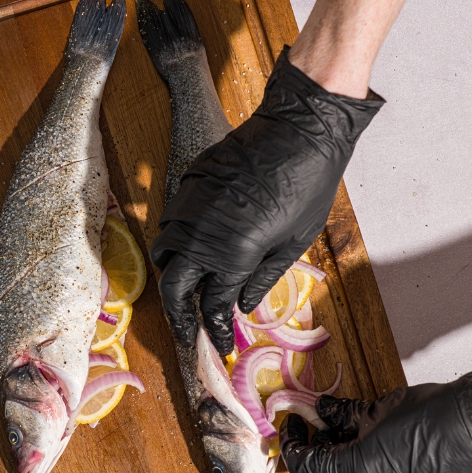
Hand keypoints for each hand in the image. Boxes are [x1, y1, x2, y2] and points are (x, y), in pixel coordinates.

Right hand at [147, 48, 382, 354]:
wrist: (298, 129)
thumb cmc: (307, 187)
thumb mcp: (294, 243)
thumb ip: (262, 277)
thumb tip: (242, 304)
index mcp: (231, 255)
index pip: (212, 305)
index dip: (216, 329)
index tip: (220, 344)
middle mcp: (200, 233)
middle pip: (174, 286)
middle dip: (179, 315)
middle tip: (190, 331)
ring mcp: (189, 204)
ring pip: (164, 250)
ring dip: (174, 275)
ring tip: (190, 288)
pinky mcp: (189, 181)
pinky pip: (173, 219)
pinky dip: (179, 239)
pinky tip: (198, 245)